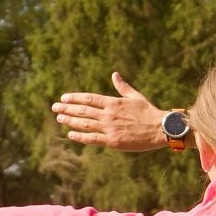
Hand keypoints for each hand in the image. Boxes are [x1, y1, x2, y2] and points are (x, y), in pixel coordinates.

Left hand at [52, 73, 169, 150]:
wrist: (160, 129)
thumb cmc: (149, 112)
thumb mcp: (135, 96)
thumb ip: (122, 87)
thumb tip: (114, 74)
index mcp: (113, 102)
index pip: (89, 98)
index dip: (74, 98)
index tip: (63, 98)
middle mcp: (109, 114)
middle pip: (83, 110)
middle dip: (67, 109)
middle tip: (55, 107)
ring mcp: (110, 128)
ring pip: (85, 124)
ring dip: (70, 121)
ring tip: (59, 118)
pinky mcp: (112, 141)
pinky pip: (92, 139)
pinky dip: (80, 136)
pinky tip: (70, 134)